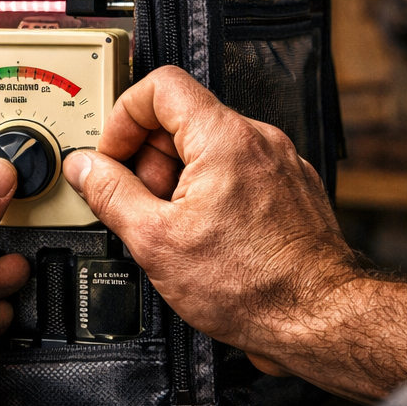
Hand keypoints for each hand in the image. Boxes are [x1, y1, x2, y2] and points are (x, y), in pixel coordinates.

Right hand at [62, 66, 406, 400]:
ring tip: (172, 225)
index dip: (123, 117)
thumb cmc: (254, 286)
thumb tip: (86, 168)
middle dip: (147, 157)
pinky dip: (209, 193)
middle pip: (182, 118)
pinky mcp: (291, 190)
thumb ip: (110, 193)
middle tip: (138, 200)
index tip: (113, 155)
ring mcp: (280, 164)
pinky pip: (237, 172)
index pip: (159, 86)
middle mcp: (258, 141)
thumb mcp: (156, 240)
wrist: (320, 319)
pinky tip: (203, 235)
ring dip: (176, 179)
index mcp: (224, 139)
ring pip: (209, 148)